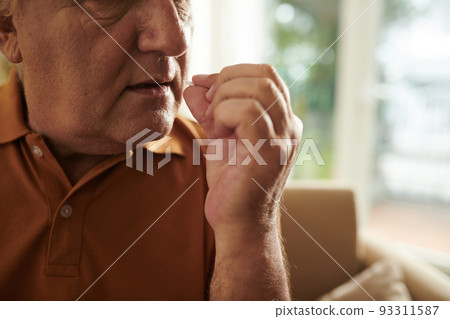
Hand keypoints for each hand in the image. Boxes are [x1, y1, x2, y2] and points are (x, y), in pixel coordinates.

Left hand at [183, 64, 302, 242]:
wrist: (237, 223)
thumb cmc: (230, 183)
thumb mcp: (218, 138)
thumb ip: (209, 110)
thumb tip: (194, 85)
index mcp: (282, 120)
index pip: (266, 74)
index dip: (231, 72)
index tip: (203, 86)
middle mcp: (290, 126)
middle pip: (264, 75)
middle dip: (226, 81)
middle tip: (208, 107)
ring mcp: (284, 138)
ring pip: (257, 89)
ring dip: (223, 100)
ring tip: (215, 126)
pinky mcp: (270, 151)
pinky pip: (248, 112)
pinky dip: (223, 115)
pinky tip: (217, 134)